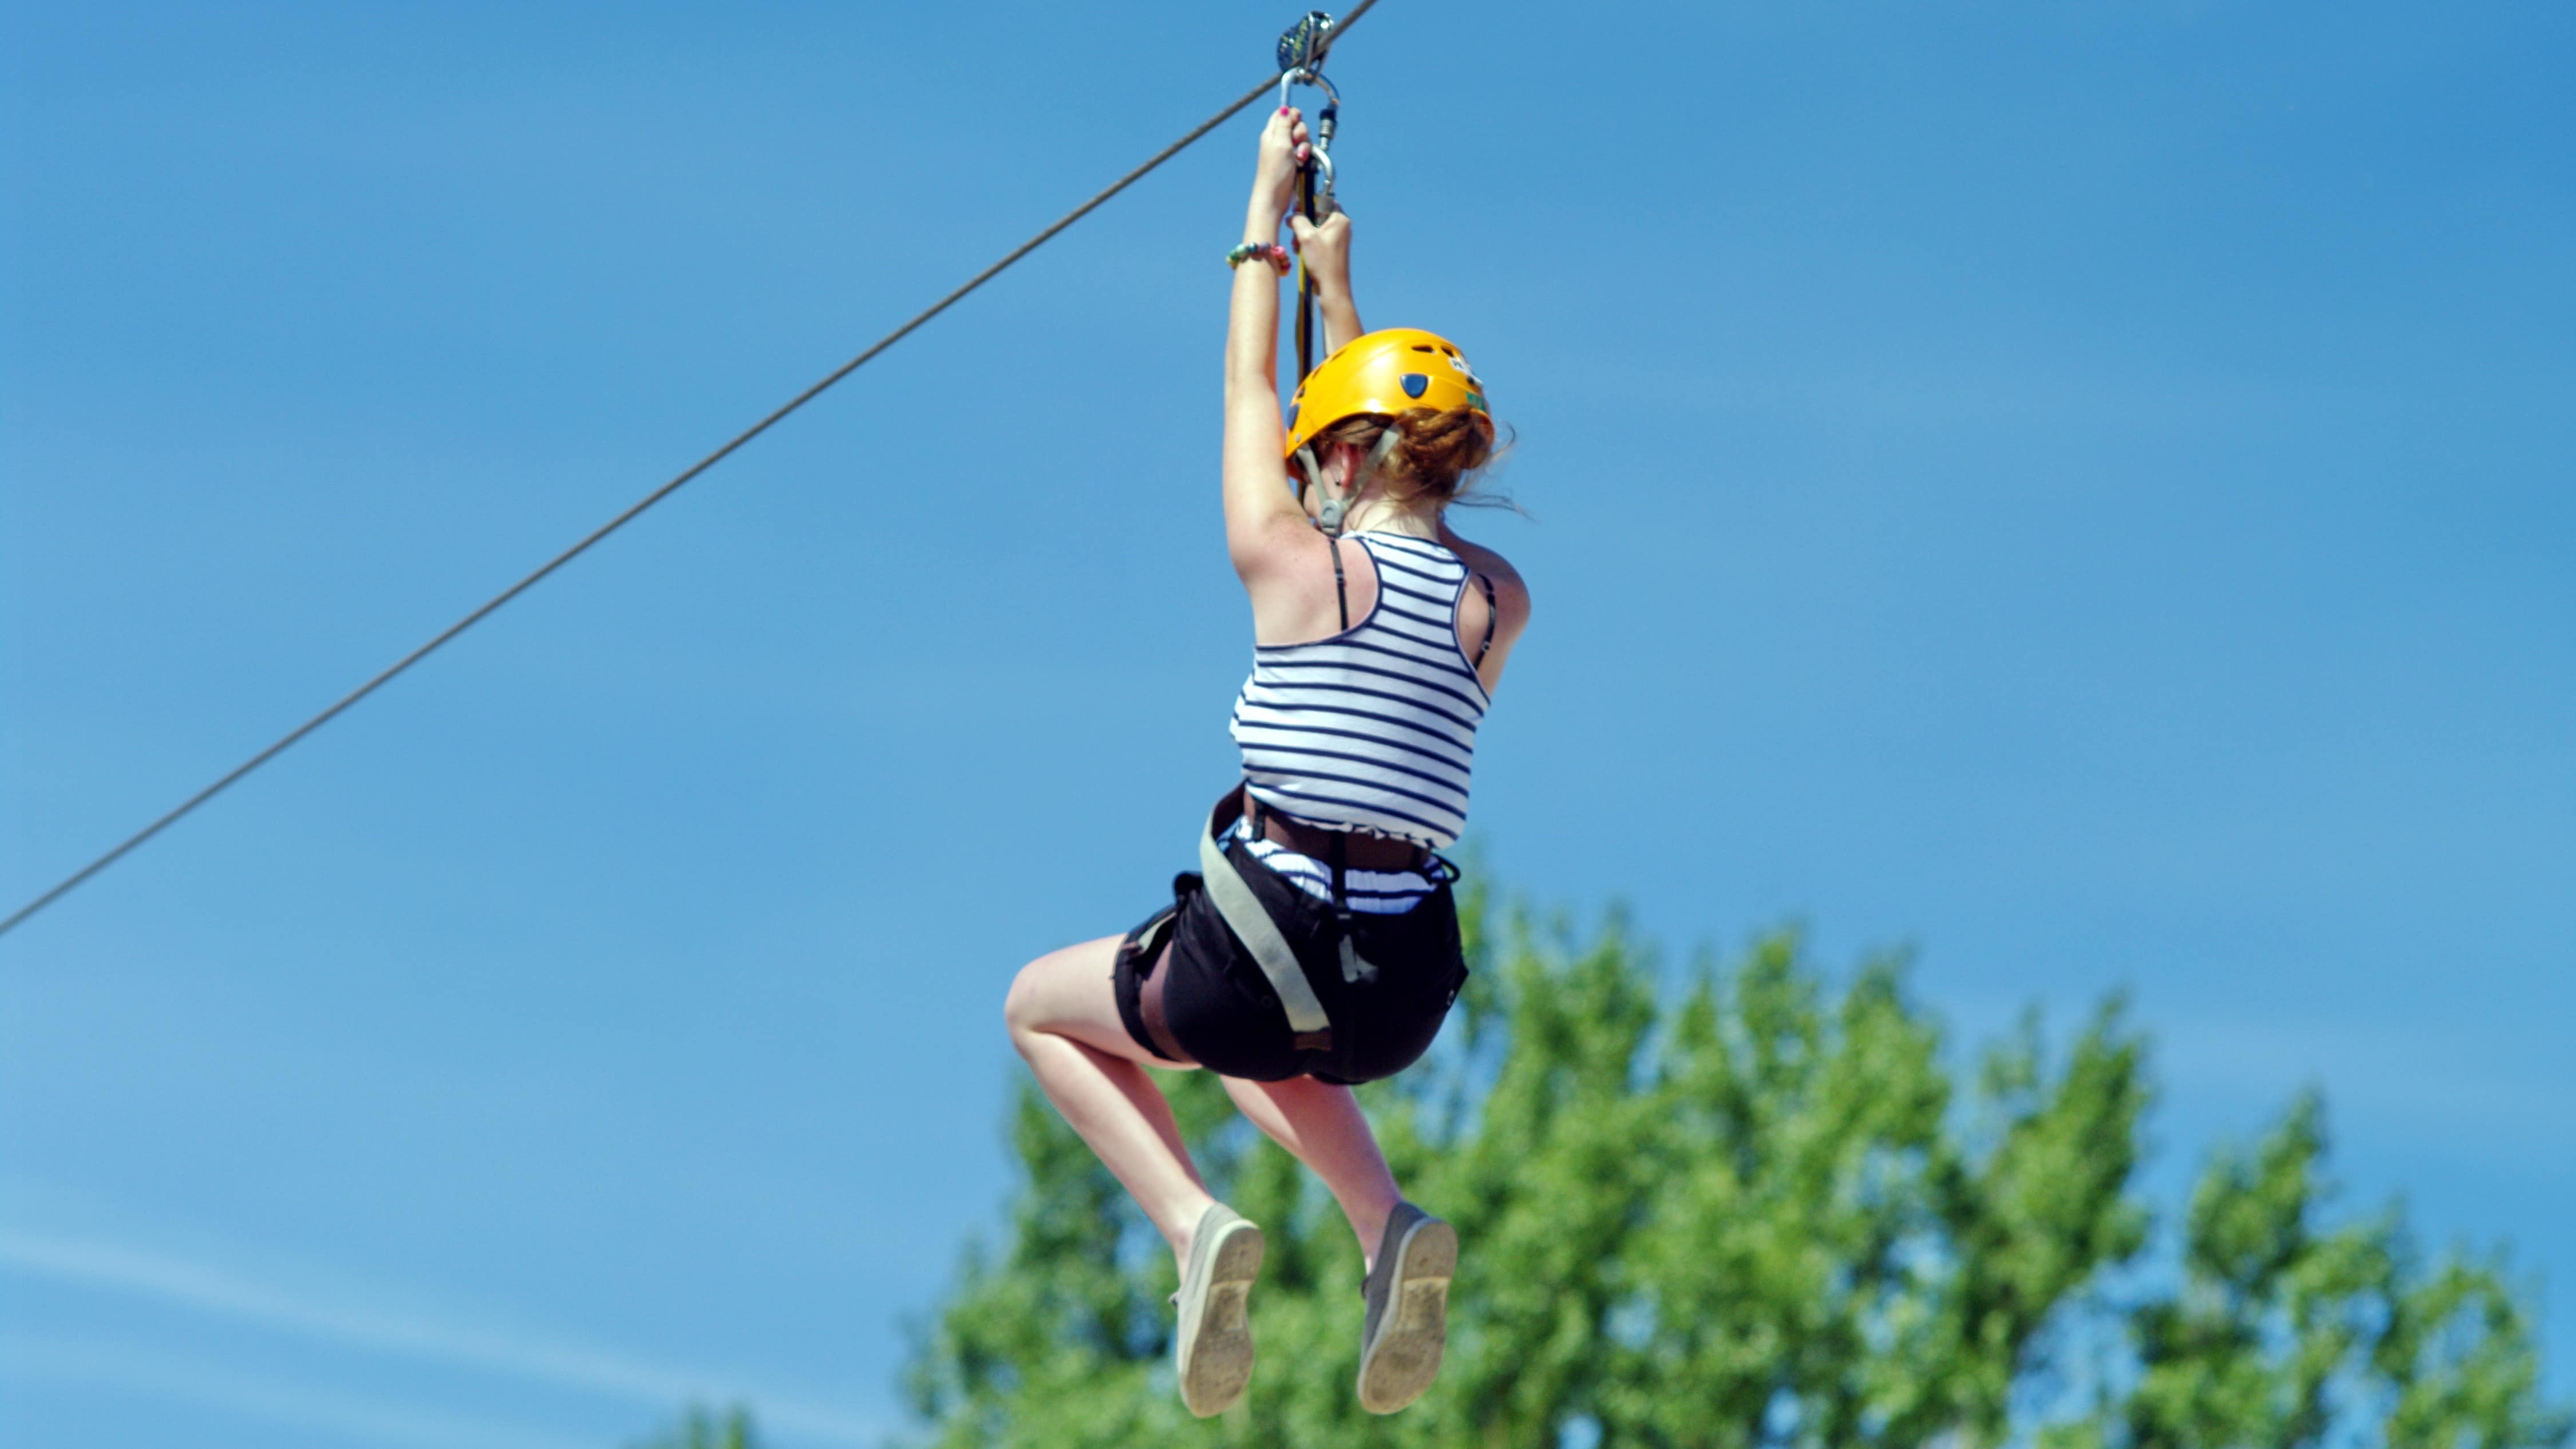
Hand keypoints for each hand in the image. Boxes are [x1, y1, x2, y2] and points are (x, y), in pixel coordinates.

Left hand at [1252, 107, 1311, 221]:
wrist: (1274, 197)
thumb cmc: (1275, 172)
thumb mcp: (1280, 143)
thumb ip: (1284, 124)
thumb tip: (1284, 107)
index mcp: (1272, 133)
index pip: (1283, 114)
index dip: (1293, 116)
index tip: (1295, 124)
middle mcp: (1278, 141)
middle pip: (1296, 126)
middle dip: (1301, 134)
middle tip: (1295, 143)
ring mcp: (1286, 152)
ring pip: (1303, 140)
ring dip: (1305, 147)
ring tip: (1299, 158)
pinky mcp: (1293, 162)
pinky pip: (1304, 153)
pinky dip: (1306, 157)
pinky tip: (1301, 164)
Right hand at [1289, 208, 1351, 291]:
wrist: (1332, 287)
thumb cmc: (1322, 261)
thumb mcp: (1306, 236)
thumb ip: (1297, 220)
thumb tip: (1292, 216)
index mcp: (1340, 219)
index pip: (1324, 201)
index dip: (1308, 204)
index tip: (1297, 212)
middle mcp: (1342, 227)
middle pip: (1317, 215)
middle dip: (1303, 224)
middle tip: (1296, 234)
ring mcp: (1338, 239)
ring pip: (1315, 229)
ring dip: (1303, 236)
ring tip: (1298, 246)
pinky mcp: (1333, 249)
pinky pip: (1318, 240)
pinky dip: (1308, 244)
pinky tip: (1302, 253)